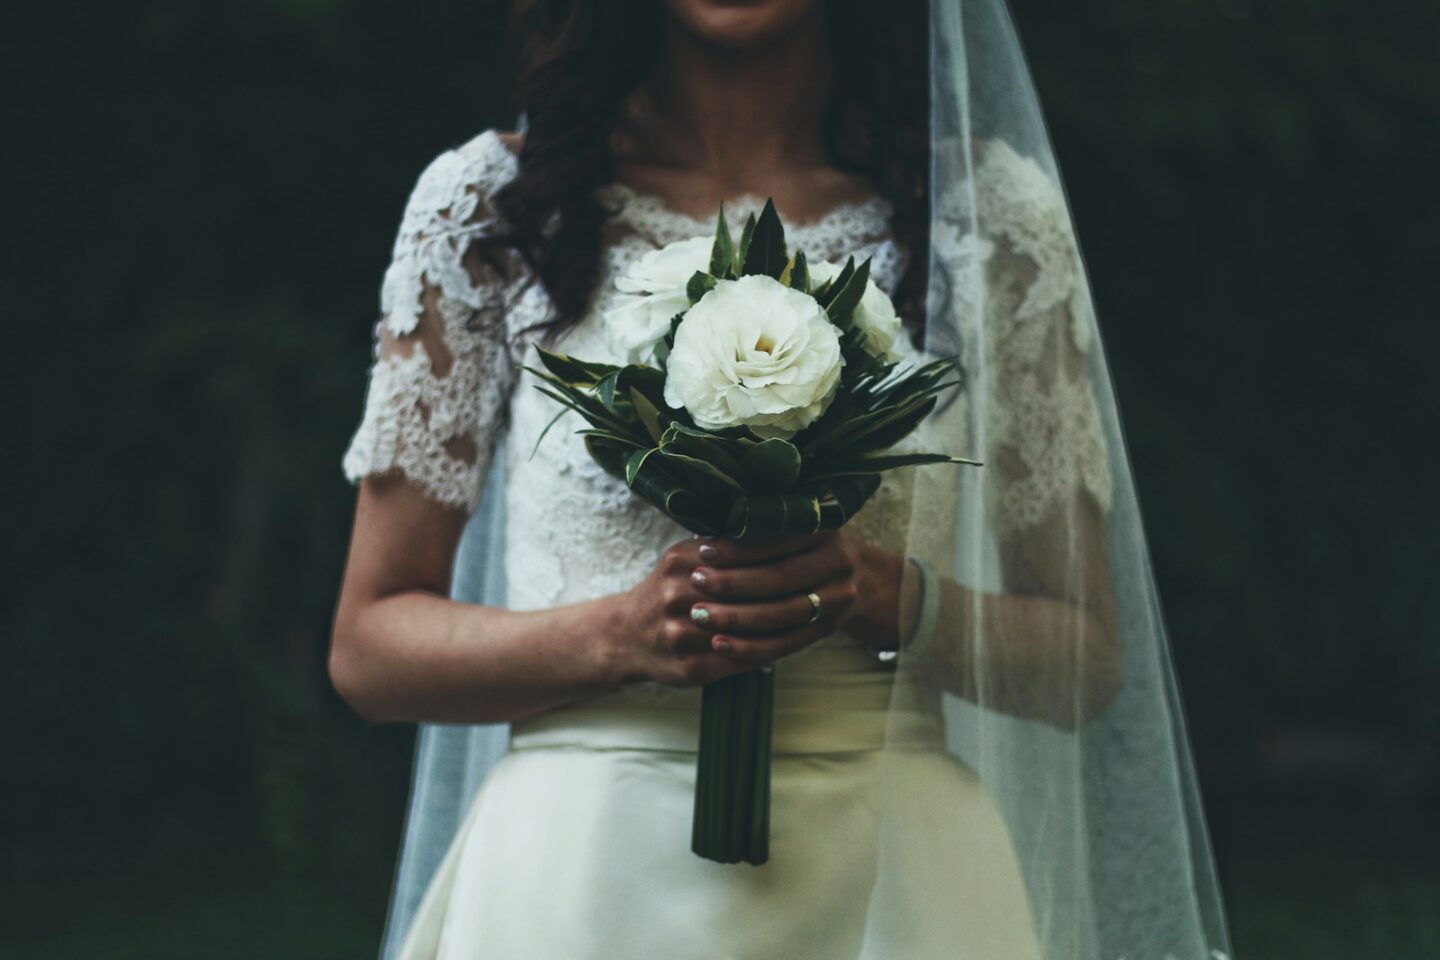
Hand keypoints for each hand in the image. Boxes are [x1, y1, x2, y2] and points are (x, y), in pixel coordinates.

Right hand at [612, 536, 804, 687]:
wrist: (624, 635)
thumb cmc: (666, 589)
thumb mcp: (684, 556)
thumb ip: (721, 544)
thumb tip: (772, 521)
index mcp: (681, 562)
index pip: (741, 556)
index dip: (779, 555)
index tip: (810, 551)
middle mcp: (677, 596)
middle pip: (747, 594)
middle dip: (787, 591)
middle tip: (823, 583)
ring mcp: (682, 635)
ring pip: (748, 630)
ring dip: (785, 624)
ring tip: (817, 613)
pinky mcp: (690, 669)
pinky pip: (741, 661)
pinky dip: (770, 651)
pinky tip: (793, 641)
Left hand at [687, 530, 903, 665]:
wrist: (862, 579)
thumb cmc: (811, 546)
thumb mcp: (799, 525)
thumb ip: (763, 525)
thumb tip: (704, 527)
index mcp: (825, 529)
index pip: (777, 539)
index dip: (739, 546)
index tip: (703, 549)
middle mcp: (837, 562)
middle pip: (779, 578)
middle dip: (733, 582)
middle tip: (695, 582)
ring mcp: (836, 600)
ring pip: (781, 614)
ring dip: (737, 618)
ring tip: (699, 615)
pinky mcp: (826, 629)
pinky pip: (785, 644)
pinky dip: (750, 647)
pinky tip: (720, 645)